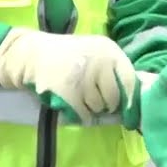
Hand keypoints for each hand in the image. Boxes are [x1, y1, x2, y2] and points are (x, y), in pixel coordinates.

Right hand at [0, 28, 137, 123]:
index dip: (131, 99)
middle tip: (97, 101)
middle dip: (107, 104)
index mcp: (109, 50)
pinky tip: (75, 107)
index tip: (130, 111)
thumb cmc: (69, 56)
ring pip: (98, 107)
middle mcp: (100, 62)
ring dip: (92, 109)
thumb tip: (132, 99)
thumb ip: (113, 70)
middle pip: (114, 98)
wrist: (34, 54)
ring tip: (81, 98)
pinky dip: (82, 116)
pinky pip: (84, 115)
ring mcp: (85, 77)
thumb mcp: (95, 52)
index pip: (129, 80)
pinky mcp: (70, 93)